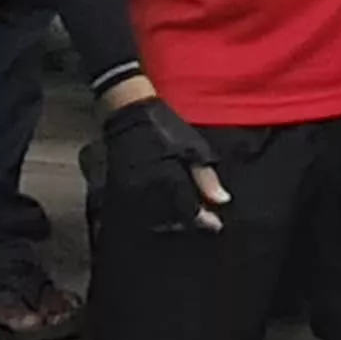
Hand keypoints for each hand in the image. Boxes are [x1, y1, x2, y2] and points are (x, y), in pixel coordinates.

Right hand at [98, 92, 228, 234]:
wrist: (129, 115)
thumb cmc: (166, 128)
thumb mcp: (193, 148)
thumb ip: (206, 178)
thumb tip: (222, 201)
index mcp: (169, 182)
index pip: (188, 213)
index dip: (204, 221)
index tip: (216, 224)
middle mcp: (147, 193)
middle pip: (170, 222)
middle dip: (187, 222)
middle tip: (203, 218)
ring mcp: (130, 194)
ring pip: (153, 221)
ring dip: (170, 222)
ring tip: (184, 216)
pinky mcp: (119, 191)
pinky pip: (137, 212)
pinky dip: (152, 215)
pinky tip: (164, 210)